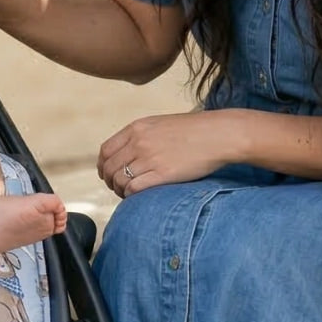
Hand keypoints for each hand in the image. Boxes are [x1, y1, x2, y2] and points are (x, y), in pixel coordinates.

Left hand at [98, 111, 234, 196]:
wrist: (218, 134)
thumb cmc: (193, 131)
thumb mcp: (160, 124)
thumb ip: (141, 136)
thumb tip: (126, 153)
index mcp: (137, 128)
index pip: (106, 150)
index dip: (103, 166)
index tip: (107, 175)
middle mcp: (139, 142)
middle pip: (110, 168)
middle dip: (110, 181)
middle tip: (118, 188)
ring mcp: (150, 158)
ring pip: (119, 180)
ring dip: (120, 190)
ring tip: (128, 194)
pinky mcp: (162, 174)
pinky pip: (134, 189)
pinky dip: (130, 195)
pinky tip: (137, 197)